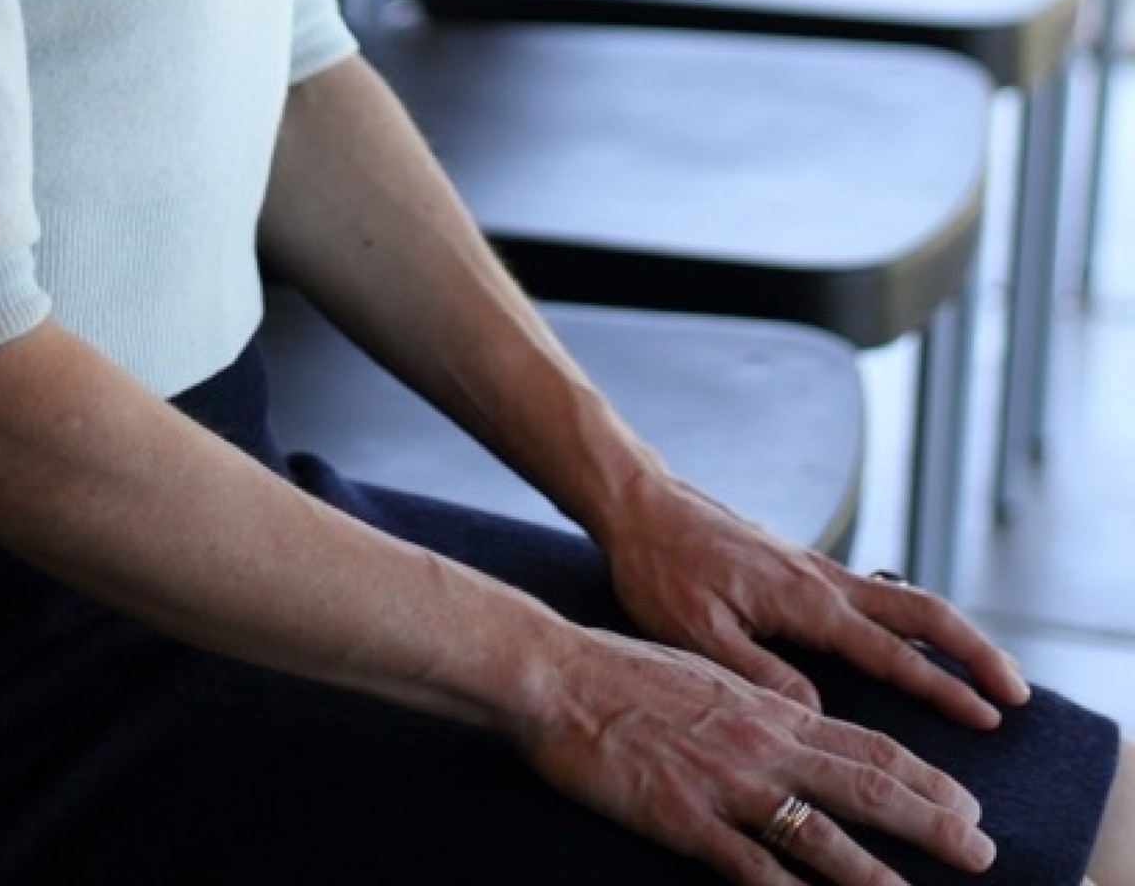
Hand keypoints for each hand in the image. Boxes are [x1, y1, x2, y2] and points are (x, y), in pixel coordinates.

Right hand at [517, 628, 997, 885]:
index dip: (920, 773)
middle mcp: (758, 741)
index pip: (861, 741)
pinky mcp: (684, 818)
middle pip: (863, 780)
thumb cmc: (617, 672)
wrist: (553, 673)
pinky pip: (750, 866)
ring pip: (820, 832)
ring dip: (876, 872)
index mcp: (763, 705)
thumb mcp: (701, 672)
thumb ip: (751, 701)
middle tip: (983, 850)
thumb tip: (795, 721)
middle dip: (929, 818)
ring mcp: (724, 782)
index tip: (966, 801)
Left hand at [598, 467, 1029, 730]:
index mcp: (803, 598)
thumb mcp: (697, 632)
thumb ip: (759, 674)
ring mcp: (813, 568)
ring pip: (901, 596)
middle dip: (971, 650)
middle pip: (919, 610)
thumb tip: (816, 715)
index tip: (987, 716)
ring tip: (984, 672)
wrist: (639, 502)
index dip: (941, 686)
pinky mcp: (799, 566)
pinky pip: (872, 593)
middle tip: (1015, 690)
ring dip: (948, 633)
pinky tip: (913, 641)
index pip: (889, 650)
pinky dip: (910, 618)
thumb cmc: (659, 568)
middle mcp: (820, 578)